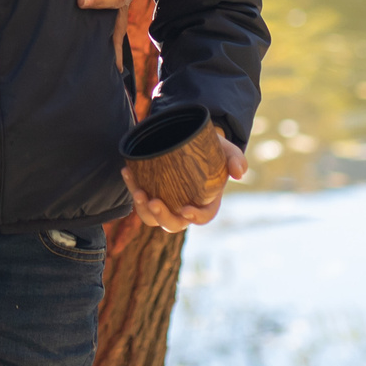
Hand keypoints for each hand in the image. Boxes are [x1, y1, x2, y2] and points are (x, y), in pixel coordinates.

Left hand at [122, 137, 246, 231]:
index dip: (195, 217)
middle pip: (173, 224)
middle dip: (162, 217)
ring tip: (137, 191)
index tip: (186, 209)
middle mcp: (184, 207)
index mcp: (205, 203)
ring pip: (152, 217)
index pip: (202, 217)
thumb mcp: (228, 150)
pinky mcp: (152, 191)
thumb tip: (239, 172)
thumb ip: (236, 159)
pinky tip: (127, 171)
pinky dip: (132, 186)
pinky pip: (140, 196)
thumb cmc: (213, 150)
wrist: (193, 141)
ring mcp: (167, 202)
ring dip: (143, 209)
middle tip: (154, 201)